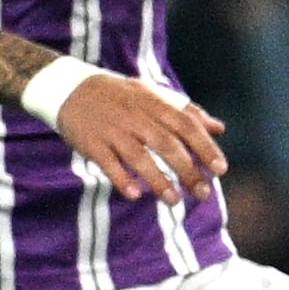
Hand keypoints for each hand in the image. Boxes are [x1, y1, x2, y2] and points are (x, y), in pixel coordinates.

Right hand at [50, 68, 226, 201]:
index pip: (186, 125)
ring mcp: (112, 130)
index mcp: (154, 103)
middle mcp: (135, 116)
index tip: (220, 169)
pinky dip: (121, 178)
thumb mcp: (153, 95)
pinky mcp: (91, 142)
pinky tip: (135, 194)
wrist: (68, 87)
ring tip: (174, 201)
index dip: (205, 147)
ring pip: (139, 157)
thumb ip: (187, 112)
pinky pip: (108, 163)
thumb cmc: (120, 96)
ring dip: (158, 181)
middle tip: (202, 193)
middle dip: (188, 171)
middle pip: (167, 144)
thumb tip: (219, 128)